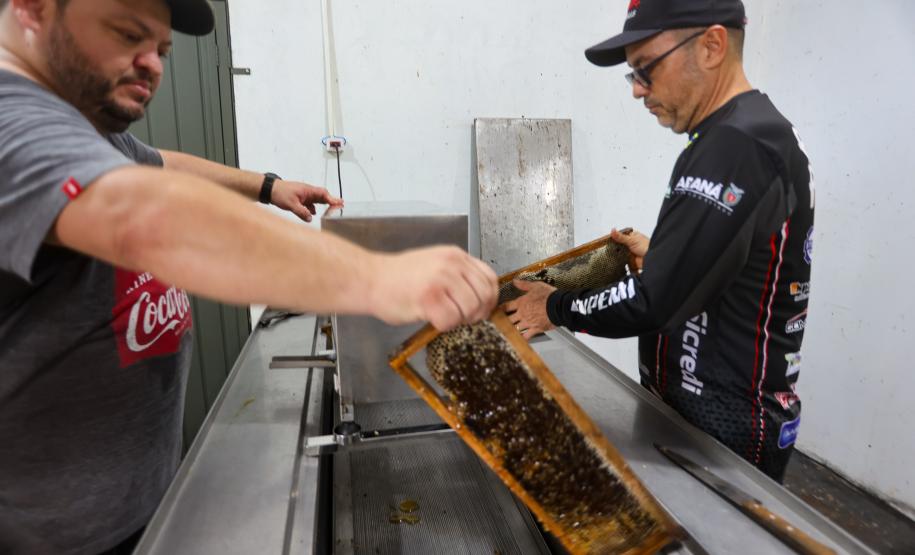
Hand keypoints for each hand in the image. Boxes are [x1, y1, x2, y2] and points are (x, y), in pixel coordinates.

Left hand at [271, 180, 342, 221]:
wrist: (269, 189)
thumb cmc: (279, 192)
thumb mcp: (291, 204)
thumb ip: (302, 212)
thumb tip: (310, 218)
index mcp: (307, 190)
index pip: (323, 194)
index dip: (332, 199)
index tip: (339, 203)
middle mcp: (307, 191)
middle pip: (322, 196)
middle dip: (330, 201)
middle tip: (339, 206)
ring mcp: (303, 194)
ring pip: (315, 200)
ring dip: (322, 205)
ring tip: (329, 211)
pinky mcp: (298, 198)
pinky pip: (308, 203)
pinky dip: (312, 208)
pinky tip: (312, 213)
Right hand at [371, 246, 497, 330]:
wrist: (370, 279)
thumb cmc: (399, 278)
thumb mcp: (435, 266)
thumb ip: (458, 276)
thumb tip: (480, 299)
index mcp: (456, 256)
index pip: (489, 278)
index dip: (489, 298)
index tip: (480, 309)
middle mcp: (452, 264)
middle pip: (484, 296)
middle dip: (476, 313)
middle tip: (461, 318)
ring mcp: (441, 279)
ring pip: (470, 309)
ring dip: (458, 320)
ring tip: (442, 316)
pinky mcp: (429, 297)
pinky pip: (450, 320)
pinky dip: (443, 326)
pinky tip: (430, 319)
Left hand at [502, 279, 555, 339]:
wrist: (559, 306)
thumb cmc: (549, 296)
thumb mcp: (536, 286)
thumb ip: (524, 285)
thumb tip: (515, 281)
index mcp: (521, 303)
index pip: (506, 306)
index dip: (500, 309)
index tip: (497, 311)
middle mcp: (523, 313)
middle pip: (508, 319)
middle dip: (503, 321)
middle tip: (499, 323)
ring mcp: (528, 322)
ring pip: (515, 328)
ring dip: (511, 330)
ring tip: (506, 332)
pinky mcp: (535, 329)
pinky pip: (526, 336)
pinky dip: (521, 338)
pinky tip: (518, 340)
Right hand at [611, 227, 649, 272]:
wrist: (652, 259)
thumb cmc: (646, 247)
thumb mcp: (632, 240)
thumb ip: (621, 237)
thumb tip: (612, 230)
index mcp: (631, 236)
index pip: (619, 236)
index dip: (613, 238)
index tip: (606, 240)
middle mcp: (630, 244)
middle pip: (618, 245)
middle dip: (614, 247)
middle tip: (607, 248)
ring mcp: (629, 252)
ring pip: (619, 253)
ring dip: (616, 254)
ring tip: (609, 255)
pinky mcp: (629, 260)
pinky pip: (621, 261)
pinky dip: (619, 261)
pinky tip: (614, 261)